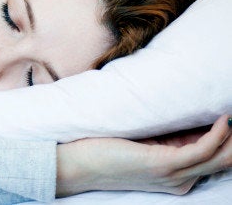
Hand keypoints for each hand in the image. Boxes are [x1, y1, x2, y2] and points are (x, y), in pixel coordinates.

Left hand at [56, 114, 231, 196]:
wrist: (77, 164)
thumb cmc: (105, 150)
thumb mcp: (144, 142)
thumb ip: (167, 135)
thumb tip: (187, 115)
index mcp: (177, 174)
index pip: (217, 159)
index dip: (229, 137)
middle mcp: (180, 179)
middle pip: (226, 160)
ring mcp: (173, 174)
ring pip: (222, 157)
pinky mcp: (164, 165)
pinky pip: (203, 150)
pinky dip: (218, 133)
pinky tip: (223, 118)